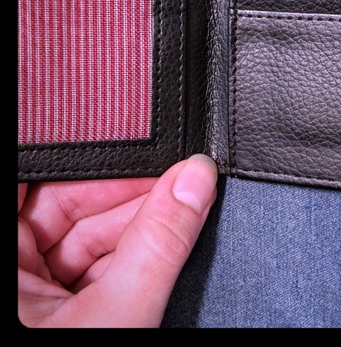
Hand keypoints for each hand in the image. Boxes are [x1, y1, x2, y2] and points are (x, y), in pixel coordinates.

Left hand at [18, 154, 217, 327]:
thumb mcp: (118, 315)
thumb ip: (158, 244)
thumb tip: (195, 180)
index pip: (35, 175)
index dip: (89, 159)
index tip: (141, 151)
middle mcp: (5, 267)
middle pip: (62, 202)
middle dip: (124, 195)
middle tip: (176, 184)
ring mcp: (23, 289)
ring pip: (78, 232)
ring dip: (131, 227)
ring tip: (178, 214)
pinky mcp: (44, 307)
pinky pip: (82, 262)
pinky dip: (122, 256)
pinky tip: (158, 247)